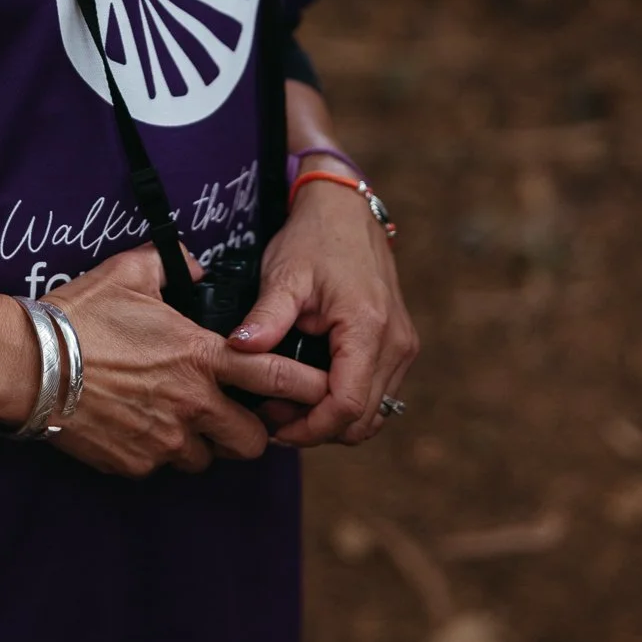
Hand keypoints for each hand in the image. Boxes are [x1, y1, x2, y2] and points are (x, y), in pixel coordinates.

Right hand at [41, 245, 326, 477]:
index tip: (323, 392)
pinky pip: (162, 465)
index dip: (308, 388)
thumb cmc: (80, 315)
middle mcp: (192, 406)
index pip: (274, 378)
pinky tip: (136, 424)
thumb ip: (175, 265)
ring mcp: (163, 441)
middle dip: (249, 431)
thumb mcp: (129, 271)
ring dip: (202, 444)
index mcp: (200, 357)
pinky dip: (158, 451)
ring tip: (176, 417)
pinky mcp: (135, 464)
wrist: (29, 364)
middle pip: (251, 442)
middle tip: (231, 413)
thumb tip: (195, 267)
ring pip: (206, 459)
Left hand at [226, 178, 417, 447]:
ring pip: (374, 413)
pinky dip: (347, 402)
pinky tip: (310, 389)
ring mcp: (402, 346)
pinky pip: (378, 393)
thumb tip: (239, 349)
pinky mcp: (399, 345)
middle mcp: (395, 343)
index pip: (347, 405)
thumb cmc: (314, 239)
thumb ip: (266, 316)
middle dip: (318, 428)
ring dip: (333, 420)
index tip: (274, 427)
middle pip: (364, 420)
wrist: (345, 212)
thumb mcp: (284, 274)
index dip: (311, 428)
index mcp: (367, 327)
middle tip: (273, 417)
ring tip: (288, 404)